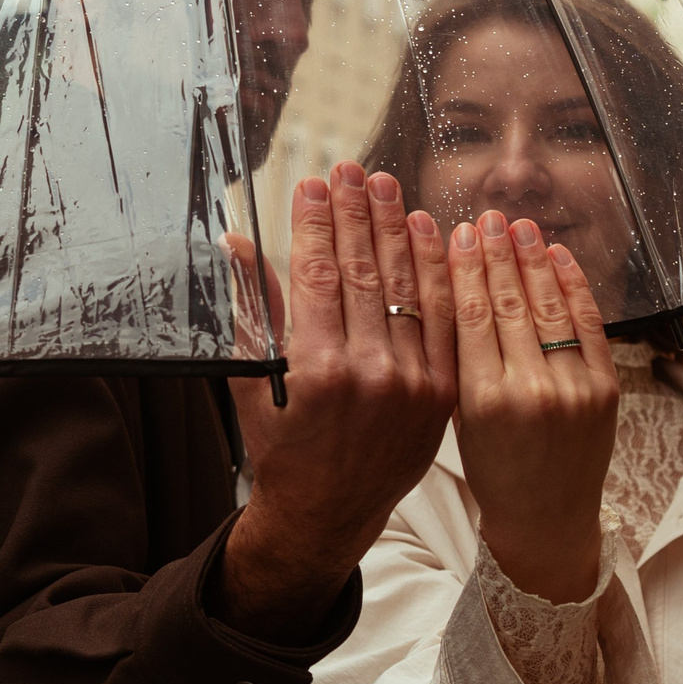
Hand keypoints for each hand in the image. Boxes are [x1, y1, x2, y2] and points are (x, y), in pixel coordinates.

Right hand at [215, 163, 457, 641]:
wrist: (328, 515)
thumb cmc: (280, 447)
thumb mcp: (252, 381)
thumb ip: (252, 310)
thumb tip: (237, 244)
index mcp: (316, 371)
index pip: (319, 274)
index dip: (316, 222)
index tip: (313, 181)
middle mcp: (370, 375)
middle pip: (364, 272)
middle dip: (356, 213)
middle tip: (352, 168)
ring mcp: (414, 385)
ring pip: (408, 289)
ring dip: (397, 230)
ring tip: (387, 186)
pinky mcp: (444, 395)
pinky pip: (445, 320)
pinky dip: (438, 274)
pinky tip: (429, 233)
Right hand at [448, 212, 618, 603]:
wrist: (546, 521)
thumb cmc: (492, 473)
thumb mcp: (458, 419)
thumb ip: (454, 359)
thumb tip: (448, 287)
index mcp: (481, 401)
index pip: (471, 315)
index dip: (464, 268)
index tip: (456, 233)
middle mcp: (529, 391)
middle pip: (509, 303)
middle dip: (497, 253)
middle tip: (487, 217)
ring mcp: (572, 389)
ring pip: (548, 307)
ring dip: (534, 260)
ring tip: (520, 225)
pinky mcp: (604, 389)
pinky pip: (588, 325)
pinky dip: (574, 286)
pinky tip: (559, 257)